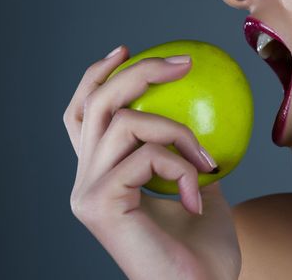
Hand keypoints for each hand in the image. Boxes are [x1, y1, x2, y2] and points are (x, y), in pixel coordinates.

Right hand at [63, 45, 240, 279]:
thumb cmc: (202, 242)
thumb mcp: (197, 180)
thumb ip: (185, 148)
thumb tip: (202, 107)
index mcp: (101, 173)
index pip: (84, 114)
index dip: (96, 77)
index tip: (125, 49)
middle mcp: (85, 180)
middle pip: (96, 105)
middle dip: (137, 74)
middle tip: (182, 63)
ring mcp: (86, 192)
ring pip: (122, 124)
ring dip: (175, 131)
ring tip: (207, 160)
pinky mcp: (97, 204)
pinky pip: (143, 157)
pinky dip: (180, 166)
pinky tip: (198, 197)